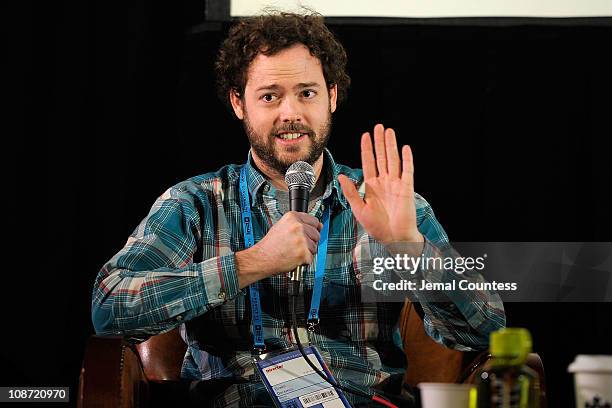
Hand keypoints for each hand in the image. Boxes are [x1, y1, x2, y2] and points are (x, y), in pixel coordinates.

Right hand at [235, 211, 321, 287]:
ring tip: (293, 251)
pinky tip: (293, 257)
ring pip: (315, 247)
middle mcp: (298, 226)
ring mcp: (302, 240)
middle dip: (309, 241)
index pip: (314, 221)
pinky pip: (311, 257)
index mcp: (292, 217)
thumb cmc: (270, 245)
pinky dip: (304, 260)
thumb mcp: (281, 226)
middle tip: (296, 245)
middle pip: (316, 234)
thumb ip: (299, 224)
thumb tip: (318, 226)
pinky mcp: (303, 253)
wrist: (262, 258)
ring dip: (307, 251)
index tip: (308, 233)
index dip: (312, 229)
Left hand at [338, 124, 423, 245]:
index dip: (367, 149)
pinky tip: (405, 148)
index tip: (365, 135)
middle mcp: (384, 182)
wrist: (394, 238)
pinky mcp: (407, 189)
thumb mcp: (359, 209)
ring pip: (393, 160)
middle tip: (378, 127)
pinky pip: (407, 171)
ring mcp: (396, 184)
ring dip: (391, 145)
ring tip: (389, 131)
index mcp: (371, 186)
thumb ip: (350, 192)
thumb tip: (341, 177)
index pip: (368, 162)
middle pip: (381, 157)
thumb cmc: (377, 227)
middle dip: (379, 142)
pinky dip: (407, 159)